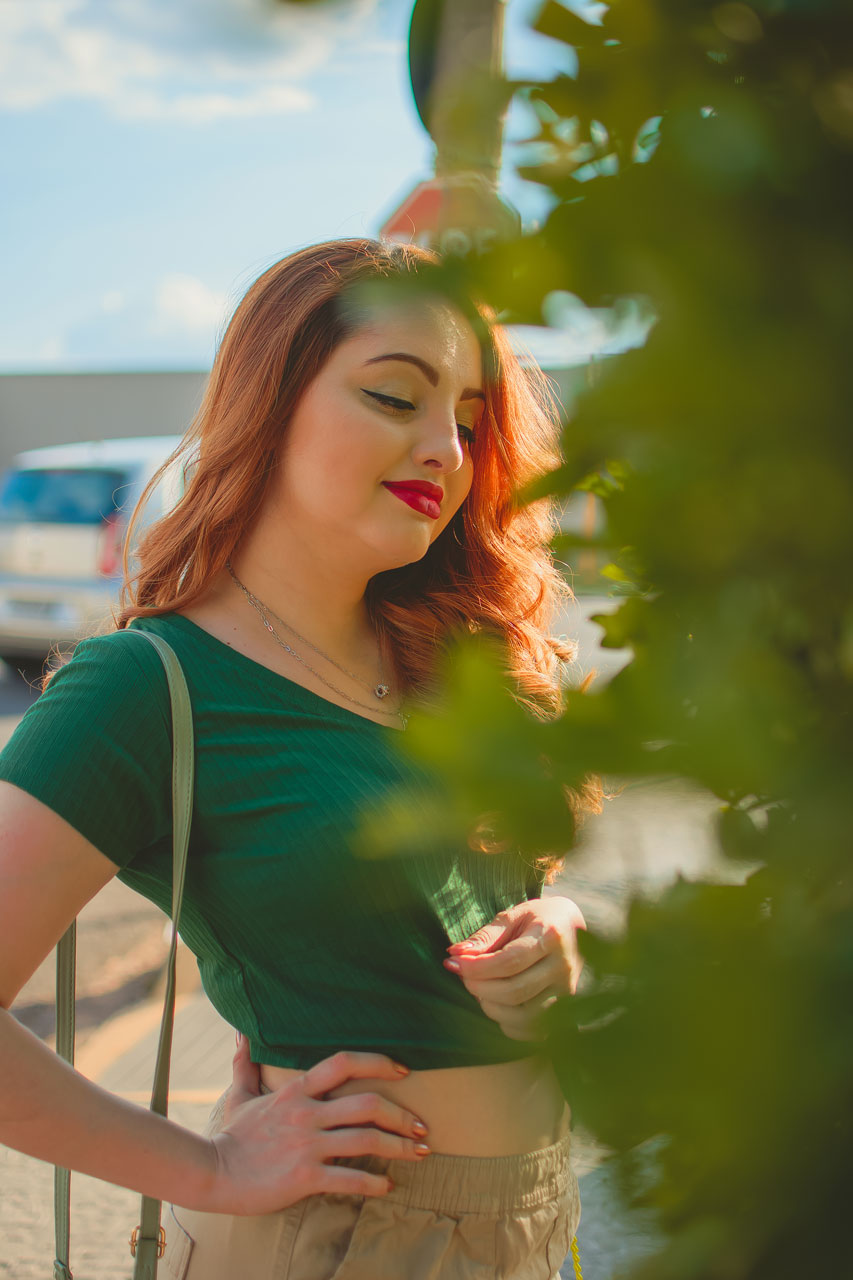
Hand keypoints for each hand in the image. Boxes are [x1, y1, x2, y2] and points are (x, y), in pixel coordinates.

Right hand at [205, 1039, 430, 1213]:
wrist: (211, 1173)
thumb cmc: (230, 1136)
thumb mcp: (240, 1095)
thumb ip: (246, 1063)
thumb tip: (242, 1032)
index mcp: (297, 1091)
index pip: (344, 1062)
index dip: (378, 1062)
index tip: (403, 1071)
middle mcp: (307, 1113)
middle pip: (367, 1104)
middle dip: (402, 1115)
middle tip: (422, 1126)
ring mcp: (307, 1145)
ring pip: (366, 1140)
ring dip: (400, 1147)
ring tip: (420, 1153)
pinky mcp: (305, 1177)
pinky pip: (349, 1179)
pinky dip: (374, 1183)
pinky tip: (388, 1186)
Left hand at [442, 896, 585, 1041]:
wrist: (573, 926)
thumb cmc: (538, 917)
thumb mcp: (513, 916)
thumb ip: (486, 936)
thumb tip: (455, 953)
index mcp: (550, 936)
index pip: (509, 961)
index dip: (477, 967)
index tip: (454, 963)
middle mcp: (563, 966)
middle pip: (515, 991)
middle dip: (480, 987)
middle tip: (463, 976)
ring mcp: (567, 990)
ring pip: (524, 1015)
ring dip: (491, 1007)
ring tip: (480, 989)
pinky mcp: (566, 1008)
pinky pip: (533, 1031)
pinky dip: (508, 1024)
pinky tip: (497, 1005)